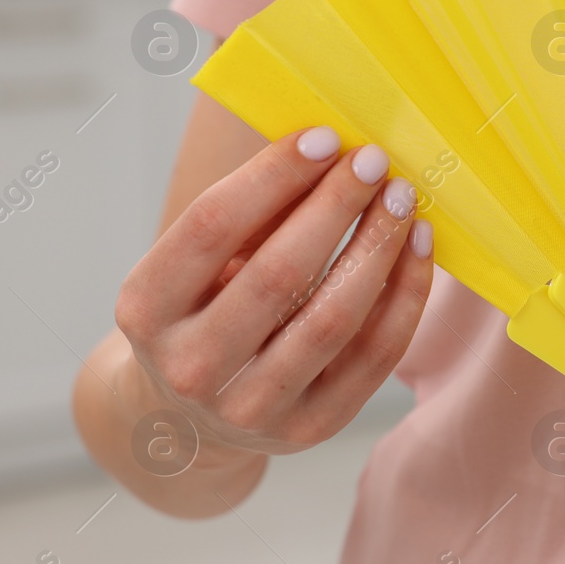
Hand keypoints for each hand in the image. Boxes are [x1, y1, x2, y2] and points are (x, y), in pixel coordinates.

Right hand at [114, 126, 433, 459]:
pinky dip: (405, 295)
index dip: (274, 176)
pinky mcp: (311, 427)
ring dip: (378, 248)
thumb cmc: (202, 311)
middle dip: (336, 207)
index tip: (326, 136)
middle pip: (279, 274)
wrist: (190, 419)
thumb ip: (249, 212)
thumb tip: (325, 144)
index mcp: (145, 309)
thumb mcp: (195, 265)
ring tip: (404, 200)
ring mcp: (251, 408)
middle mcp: (191, 367)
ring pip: (333, 319)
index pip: (212, 227)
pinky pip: (374, 356)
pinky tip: (419, 249)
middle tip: (376, 161)